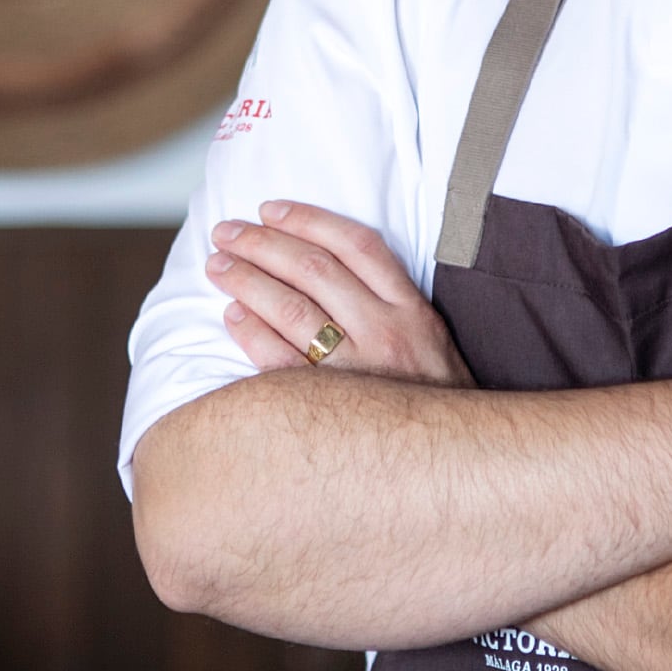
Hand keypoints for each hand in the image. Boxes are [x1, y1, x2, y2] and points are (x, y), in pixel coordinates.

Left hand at [206, 202, 472, 386]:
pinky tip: (232, 316)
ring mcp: (358, 372)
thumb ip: (389, 301)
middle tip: (225, 233)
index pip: (355, 245)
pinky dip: (252, 333)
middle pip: (314, 270)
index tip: (269, 210)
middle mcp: (387, 333)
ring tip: (218, 267)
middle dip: (262, 244)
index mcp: (412, 310)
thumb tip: (325, 263)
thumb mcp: (430, 338)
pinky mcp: (332, 408)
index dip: (307, 220)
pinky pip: (279, 364)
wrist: (453, 461)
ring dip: (246, 282)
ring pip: (291, 310)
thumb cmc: (433, 398)